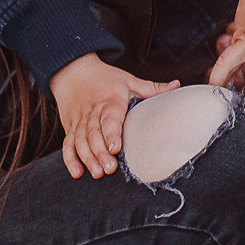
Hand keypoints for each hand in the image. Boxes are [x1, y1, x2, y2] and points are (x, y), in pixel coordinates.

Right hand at [49, 53, 178, 177]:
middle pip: (93, 133)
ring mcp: (79, 120)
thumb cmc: (105, 77)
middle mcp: (92, 111)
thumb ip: (151, 88)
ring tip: (96, 173)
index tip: (116, 148)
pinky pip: (67, 144)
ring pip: (80, 140)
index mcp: (109, 100)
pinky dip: (70, 158)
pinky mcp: (69, 127)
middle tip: (109, 170)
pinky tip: (77, 173)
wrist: (73, 70)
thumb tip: (177, 85)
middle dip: (100, 152)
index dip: (111, 133)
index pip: (109, 118)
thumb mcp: (128, 80)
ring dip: (87, 158)